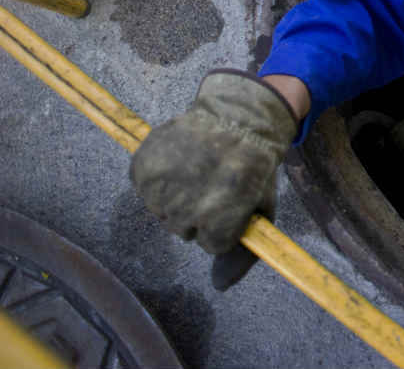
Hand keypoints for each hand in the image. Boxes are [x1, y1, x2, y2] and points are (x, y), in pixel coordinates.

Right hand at [130, 69, 298, 288]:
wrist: (237, 116)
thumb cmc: (254, 165)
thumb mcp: (261, 210)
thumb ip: (241, 254)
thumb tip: (219, 288)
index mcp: (219, 217)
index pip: (212, 244)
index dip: (225, 223)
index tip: (234, 200)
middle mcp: (186, 205)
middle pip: (184, 229)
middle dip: (201, 211)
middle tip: (216, 181)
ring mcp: (160, 186)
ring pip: (163, 212)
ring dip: (178, 196)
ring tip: (198, 169)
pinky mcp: (141, 167)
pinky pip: (144, 189)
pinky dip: (158, 179)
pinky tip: (179, 161)